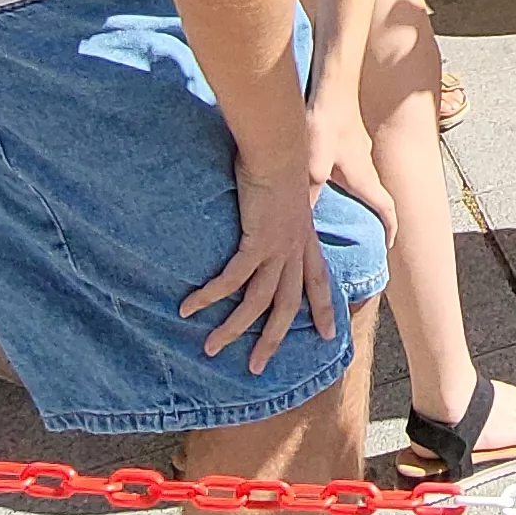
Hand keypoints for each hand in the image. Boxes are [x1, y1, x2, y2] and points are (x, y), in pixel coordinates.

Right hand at [181, 165, 339, 373]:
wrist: (279, 147)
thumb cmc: (282, 159)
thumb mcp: (291, 190)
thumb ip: (286, 207)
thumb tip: (273, 211)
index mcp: (306, 240)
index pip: (319, 282)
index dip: (324, 308)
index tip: (326, 334)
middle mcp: (295, 251)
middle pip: (286, 307)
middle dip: (272, 340)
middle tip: (256, 367)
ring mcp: (277, 250)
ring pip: (257, 303)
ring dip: (232, 329)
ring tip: (211, 348)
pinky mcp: (256, 243)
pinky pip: (231, 281)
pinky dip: (209, 296)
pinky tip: (189, 308)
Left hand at [305, 106, 394, 251]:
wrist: (332, 87)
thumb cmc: (325, 124)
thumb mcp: (314, 165)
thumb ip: (309, 194)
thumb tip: (300, 222)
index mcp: (363, 178)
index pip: (386, 209)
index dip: (390, 229)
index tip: (389, 245)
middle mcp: (366, 166)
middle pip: (378, 198)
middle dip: (377, 218)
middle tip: (368, 235)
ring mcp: (359, 151)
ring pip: (365, 182)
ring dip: (362, 199)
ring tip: (346, 212)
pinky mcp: (349, 139)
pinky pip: (353, 167)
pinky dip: (348, 180)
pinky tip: (328, 179)